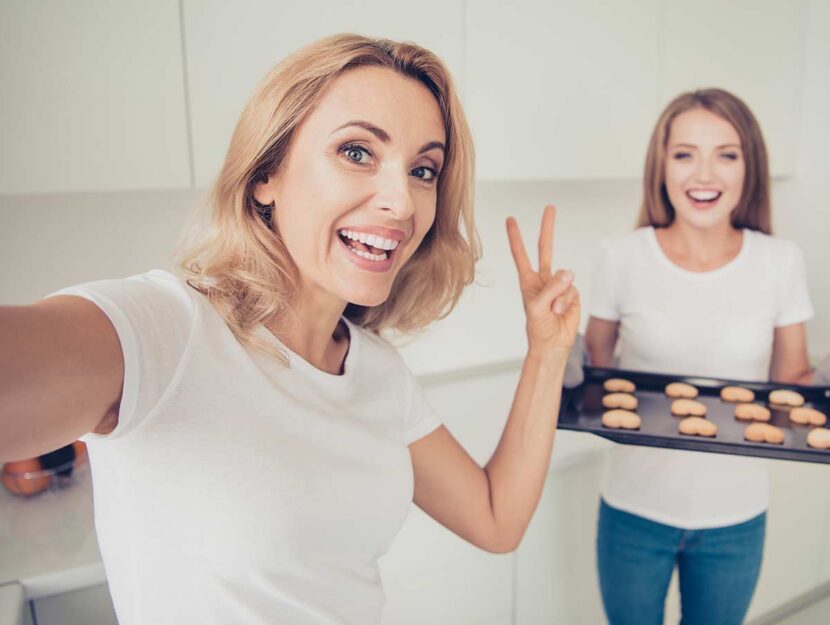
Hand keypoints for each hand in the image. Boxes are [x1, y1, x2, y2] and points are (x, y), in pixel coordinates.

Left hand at [506, 205, 579, 354]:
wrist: (553, 344)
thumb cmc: (538, 328)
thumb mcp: (537, 307)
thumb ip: (551, 288)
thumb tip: (569, 273)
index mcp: (528, 281)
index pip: (521, 255)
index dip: (515, 237)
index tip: (510, 220)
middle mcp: (544, 279)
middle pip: (545, 248)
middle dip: (548, 228)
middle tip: (550, 207)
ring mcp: (559, 285)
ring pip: (563, 277)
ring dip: (558, 295)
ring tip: (553, 310)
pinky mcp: (573, 293)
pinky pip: (573, 289)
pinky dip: (567, 301)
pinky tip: (562, 311)